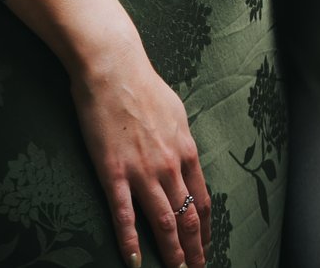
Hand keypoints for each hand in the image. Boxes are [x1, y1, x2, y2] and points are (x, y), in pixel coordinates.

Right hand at [69, 37, 211, 267]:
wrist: (113, 70)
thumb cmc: (144, 87)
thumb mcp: (175, 113)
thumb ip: (180, 141)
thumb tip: (184, 156)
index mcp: (186, 151)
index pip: (202, 199)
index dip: (206, 227)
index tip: (207, 245)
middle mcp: (170, 165)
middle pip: (188, 216)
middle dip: (194, 248)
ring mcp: (142, 171)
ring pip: (163, 221)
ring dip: (171, 252)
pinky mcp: (113, 172)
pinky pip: (124, 214)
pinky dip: (130, 241)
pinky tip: (133, 261)